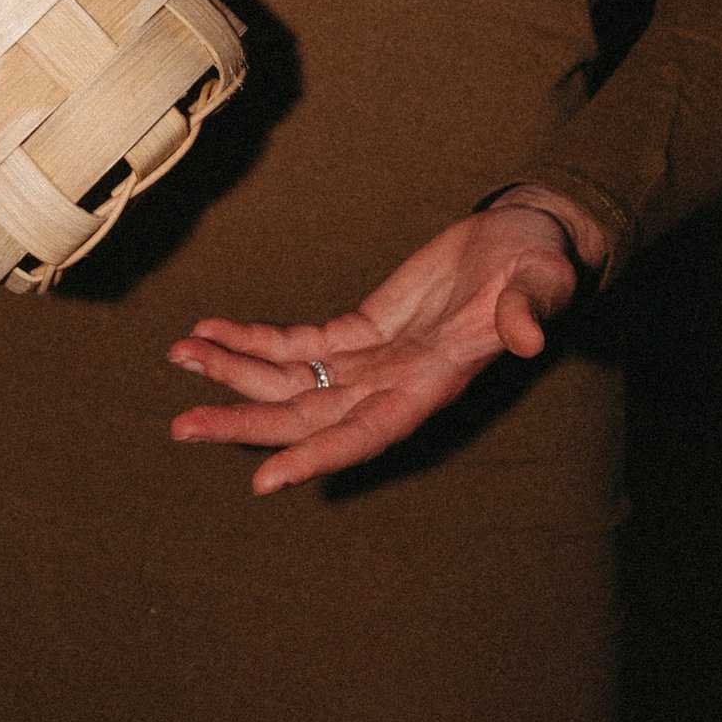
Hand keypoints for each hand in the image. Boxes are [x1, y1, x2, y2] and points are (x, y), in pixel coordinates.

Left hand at [166, 193, 602, 496]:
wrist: (525, 241)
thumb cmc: (538, 266)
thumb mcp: (542, 283)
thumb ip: (530, 312)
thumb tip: (527, 338)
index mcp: (432, 383)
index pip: (366, 433)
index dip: (318, 456)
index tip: (266, 480)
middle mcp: (392, 384)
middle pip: (307, 416)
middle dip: (244, 423)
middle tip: (182, 427)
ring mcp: (372, 359)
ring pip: (291, 381)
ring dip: (234, 375)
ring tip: (180, 360)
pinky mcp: (361, 328)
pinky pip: (297, 342)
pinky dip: (253, 338)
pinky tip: (212, 331)